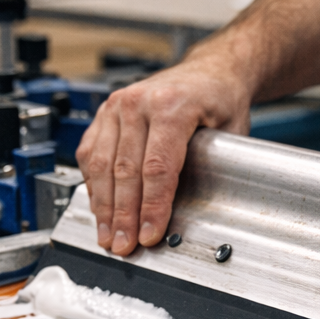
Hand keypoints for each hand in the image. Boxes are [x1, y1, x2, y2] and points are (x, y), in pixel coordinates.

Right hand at [76, 60, 252, 254]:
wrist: (208, 72)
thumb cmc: (219, 101)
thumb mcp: (229, 133)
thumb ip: (208, 169)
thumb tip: (186, 214)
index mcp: (173, 105)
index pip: (157, 168)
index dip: (151, 207)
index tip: (149, 235)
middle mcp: (139, 102)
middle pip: (125, 171)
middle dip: (124, 216)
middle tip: (123, 246)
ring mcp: (117, 105)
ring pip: (101, 165)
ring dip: (103, 207)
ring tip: (107, 236)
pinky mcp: (104, 112)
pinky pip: (90, 154)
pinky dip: (93, 186)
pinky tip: (99, 209)